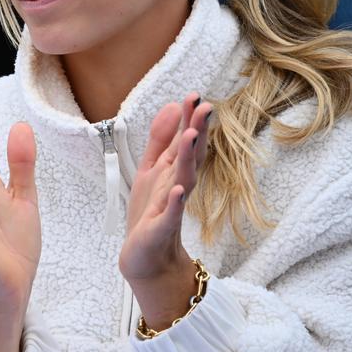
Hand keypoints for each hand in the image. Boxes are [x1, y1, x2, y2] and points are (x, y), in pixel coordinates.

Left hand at [119, 93, 210, 328]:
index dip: (189, 119)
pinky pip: (171, 213)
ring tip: (190, 137)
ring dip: (187, 159)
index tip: (195, 95)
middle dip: (197, 132)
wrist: (145, 256)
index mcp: (174, 170)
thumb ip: (161, 139)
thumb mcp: (151, 168)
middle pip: (191, 155)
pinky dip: (175, 202)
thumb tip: (173, 106)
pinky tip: (179, 191)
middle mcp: (178, 185)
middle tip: (205, 107)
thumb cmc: (150, 210)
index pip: (185, 140)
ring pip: (183, 179)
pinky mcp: (162, 227)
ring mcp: (172, 206)